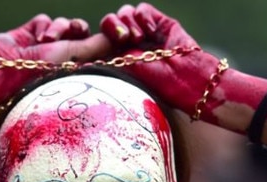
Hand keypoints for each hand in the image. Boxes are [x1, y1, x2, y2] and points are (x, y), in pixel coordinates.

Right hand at [0, 14, 110, 107]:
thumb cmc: (37, 73)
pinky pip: (45, 20)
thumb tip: (121, 38)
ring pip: (65, 24)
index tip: (115, 34)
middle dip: (79, 31)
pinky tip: (35, 38)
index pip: (100, 52)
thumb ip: (97, 46)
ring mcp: (46, 48)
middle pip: (83, 34)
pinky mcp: (29, 36)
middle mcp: (63, 62)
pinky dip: (43, 26)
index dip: (107, 39)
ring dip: (59, 28)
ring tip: (46, 41)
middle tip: (79, 32)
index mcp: (78, 73)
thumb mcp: (73, 58)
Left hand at [100, 3, 221, 120]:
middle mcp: (131, 44)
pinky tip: (150, 31)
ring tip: (138, 38)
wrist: (187, 81)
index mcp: (118, 57)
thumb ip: (105, 64)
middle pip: (110, 23)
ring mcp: (146, 32)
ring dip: (128, 23)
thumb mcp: (125, 74)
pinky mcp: (160, 23)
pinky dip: (142, 17)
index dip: (98, 38)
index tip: (103, 47)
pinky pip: (142, 9)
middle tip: (123, 39)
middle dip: (113, 27)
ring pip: (124, 14)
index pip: (100, 39)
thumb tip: (80, 65)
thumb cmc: (157, 86)